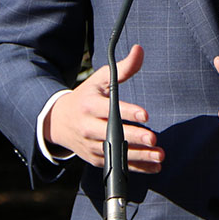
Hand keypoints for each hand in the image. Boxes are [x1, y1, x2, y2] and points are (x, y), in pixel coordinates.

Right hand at [45, 45, 162, 172]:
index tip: (145, 115)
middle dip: (134, 138)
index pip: (110, 110)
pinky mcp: (96, 159)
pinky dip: (137, 169)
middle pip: (113, 135)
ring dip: (140, 157)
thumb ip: (122, 68)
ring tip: (159, 156)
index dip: (128, 112)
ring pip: (116, 154)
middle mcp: (89, 128)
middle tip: (153, 139)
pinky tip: (154, 167)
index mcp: (90, 106)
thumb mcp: (100, 80)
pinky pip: (117, 166)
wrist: (59, 121)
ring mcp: (91, 146)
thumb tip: (140, 50)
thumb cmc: (86, 97)